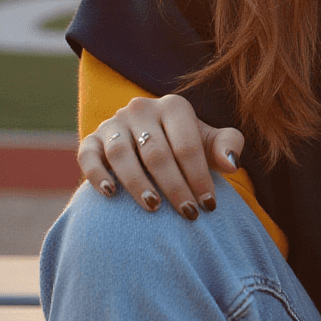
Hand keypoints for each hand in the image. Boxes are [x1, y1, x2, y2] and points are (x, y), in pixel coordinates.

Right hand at [78, 93, 244, 218]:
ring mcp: (113, 124)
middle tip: (187, 213)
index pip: (187, 145)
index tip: (208, 205)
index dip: (199, 177)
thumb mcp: (210, 143)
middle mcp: (140, 109)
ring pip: (122, 154)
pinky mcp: (91, 140)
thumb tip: (231, 163)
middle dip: (174, 186)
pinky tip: (111, 194)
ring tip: (153, 207)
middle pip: (156, 152)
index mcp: (173, 107)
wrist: (150, 146)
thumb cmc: (186, 148)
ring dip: (136, 182)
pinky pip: (88, 156)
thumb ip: (228, 145)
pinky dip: (97, 174)